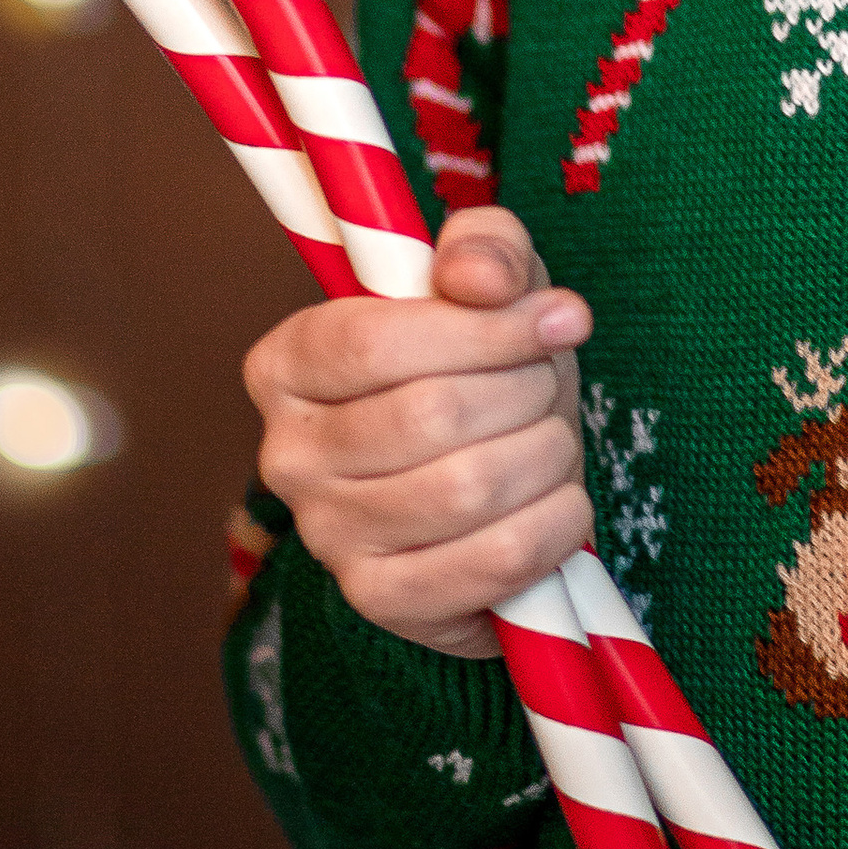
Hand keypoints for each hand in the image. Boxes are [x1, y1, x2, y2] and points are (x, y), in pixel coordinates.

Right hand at [242, 207, 595, 659]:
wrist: (494, 471)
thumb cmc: (481, 362)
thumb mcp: (485, 276)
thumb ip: (484, 247)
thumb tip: (481, 279)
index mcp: (288, 363)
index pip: (375, 341)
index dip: (485, 330)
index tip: (557, 321)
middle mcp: (287, 456)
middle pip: (431, 415)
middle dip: (525, 390)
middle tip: (548, 384)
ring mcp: (329, 538)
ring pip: (468, 488)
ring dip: (546, 453)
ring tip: (551, 437)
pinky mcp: (384, 601)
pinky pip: (496, 559)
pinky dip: (555, 522)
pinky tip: (560, 500)